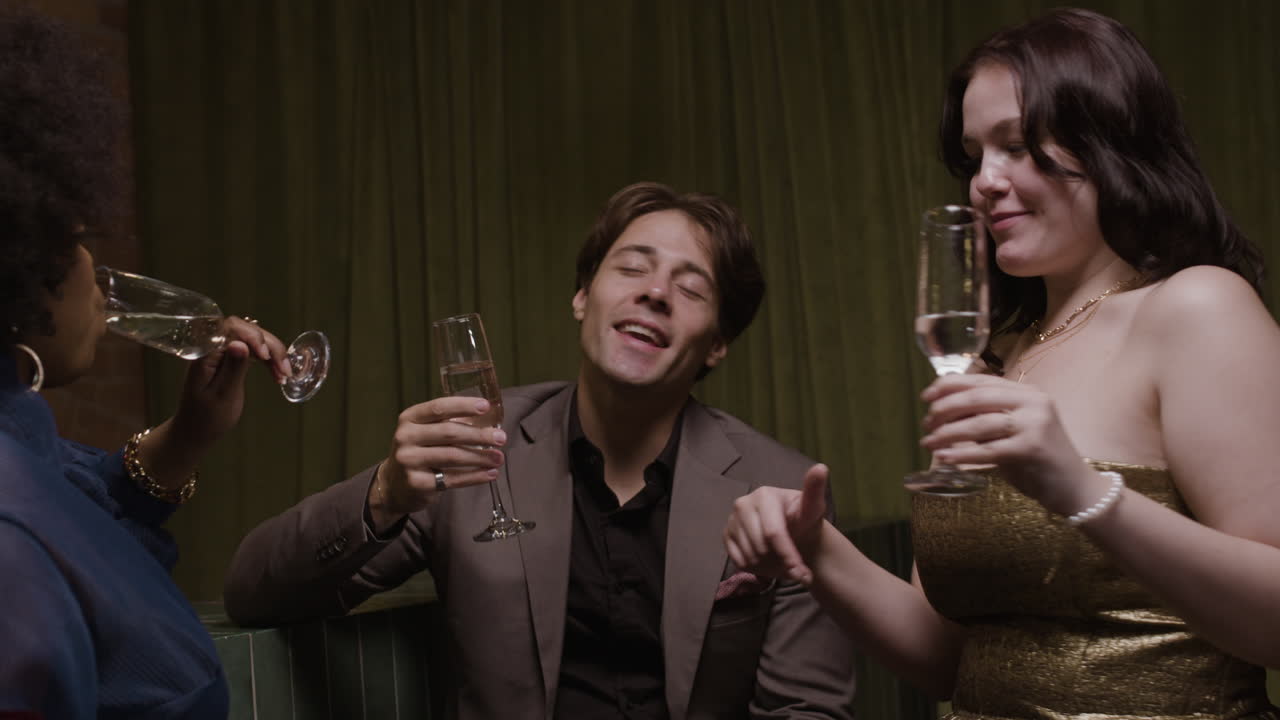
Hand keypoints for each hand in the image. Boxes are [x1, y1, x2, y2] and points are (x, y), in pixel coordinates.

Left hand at [138, 317, 289, 489]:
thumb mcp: (222, 395)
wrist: (195, 432)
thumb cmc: (206, 418)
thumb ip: (232, 368)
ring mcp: (222, 353)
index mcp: (206, 354)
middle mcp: (213, 348)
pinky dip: (268, 360)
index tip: (266, 357)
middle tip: (284, 369)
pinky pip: (253, 351)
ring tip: (285, 374)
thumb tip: (240, 343)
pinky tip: (278, 373)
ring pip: (253, 340)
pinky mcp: (230, 360)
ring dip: (273, 353)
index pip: (231, 329)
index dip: (253, 337)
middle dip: (270, 346)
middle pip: (246, 331)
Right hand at [372, 397, 506, 521]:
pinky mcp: (417, 483)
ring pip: (453, 456)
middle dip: (479, 435)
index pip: (438, 407)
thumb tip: (487, 419)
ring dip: (480, 457)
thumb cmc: (419, 451)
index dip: (463, 406)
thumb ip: (449, 423)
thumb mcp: (425, 432)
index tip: (486, 406)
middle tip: (501, 438)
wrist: (394, 484)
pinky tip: (490, 473)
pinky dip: (475, 477)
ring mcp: (409, 461)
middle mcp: (406, 437)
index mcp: (410, 418)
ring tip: (499, 458)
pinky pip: (452, 479)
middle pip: (449, 433)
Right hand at [723, 464, 829, 585]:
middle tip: (793, 564)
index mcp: (763, 495)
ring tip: (782, 560)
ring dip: (769, 566)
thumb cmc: (803, 520)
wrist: (793, 532)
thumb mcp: (813, 508)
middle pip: (761, 548)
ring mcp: (732, 519)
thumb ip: (815, 491)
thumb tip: (821, 467)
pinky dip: (755, 568)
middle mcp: (742, 504)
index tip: (803, 575)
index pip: (774, 533)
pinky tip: (767, 560)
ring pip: (750, 557)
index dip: (789, 556)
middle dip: (780, 561)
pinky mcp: (726, 534)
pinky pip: (739, 561)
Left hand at [920, 373, 1099, 512]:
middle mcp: (1033, 402)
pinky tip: (944, 458)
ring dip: (947, 433)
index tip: (925, 397)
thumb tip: (942, 408)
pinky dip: (962, 454)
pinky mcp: (1032, 448)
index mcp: (1026, 392)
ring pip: (979, 423)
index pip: (981, 381)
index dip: (949, 386)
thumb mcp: (1011, 430)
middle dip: (945, 409)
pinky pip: (988, 450)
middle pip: (977, 398)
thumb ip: (985, 416)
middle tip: (926, 423)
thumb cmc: (1036, 459)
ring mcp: (1035, 423)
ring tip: (928, 443)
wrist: (1074, 487)